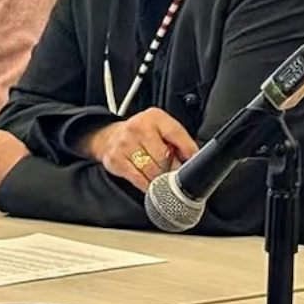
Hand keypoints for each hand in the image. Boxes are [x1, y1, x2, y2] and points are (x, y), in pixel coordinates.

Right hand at [80, 109, 198, 192]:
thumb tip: (194, 158)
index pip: (176, 134)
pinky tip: (152, 184)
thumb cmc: (141, 134)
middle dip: (174, 170)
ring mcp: (126, 144)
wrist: (109, 137)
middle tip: (178, 176)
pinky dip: (149, 186)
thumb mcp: (161, 128)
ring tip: (165, 181)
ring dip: (162, 180)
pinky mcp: (116, 161)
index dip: (188, 151)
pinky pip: (139, 180)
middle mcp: (138, 128)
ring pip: (152, 171)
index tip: (194, 163)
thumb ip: (178, 140)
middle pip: (164, 157)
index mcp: (155, 117)